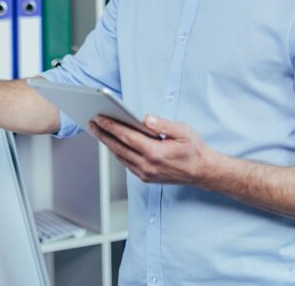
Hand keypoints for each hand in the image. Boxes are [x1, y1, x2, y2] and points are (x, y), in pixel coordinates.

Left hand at [89, 115, 221, 186]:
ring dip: (108, 143)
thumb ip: (163, 124)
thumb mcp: (183, 131)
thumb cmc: (194, 150)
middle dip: (103, 134)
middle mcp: (147, 166)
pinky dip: (118, 152)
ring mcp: (145, 173)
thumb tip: (146, 119)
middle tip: (92, 122)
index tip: (100, 118)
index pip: (127, 137)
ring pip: (120, 157)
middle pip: (118, 148)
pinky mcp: (146, 177)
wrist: (202, 172)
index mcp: (155, 153)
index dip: (111, 126)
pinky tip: (113, 143)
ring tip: (99, 131)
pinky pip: (126, 163)